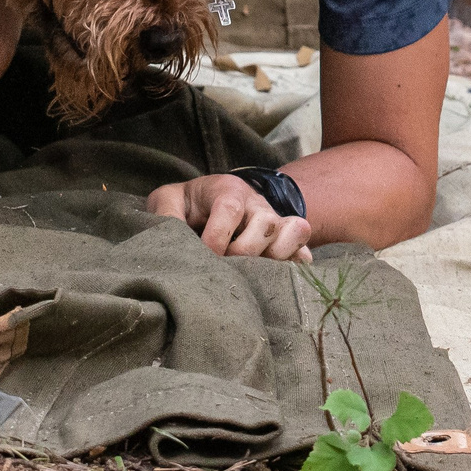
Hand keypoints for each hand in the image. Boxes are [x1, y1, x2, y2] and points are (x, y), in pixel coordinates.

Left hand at [146, 175, 312, 263]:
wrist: (211, 204)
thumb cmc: (188, 206)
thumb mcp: (168, 201)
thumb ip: (164, 213)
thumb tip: (170, 235)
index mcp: (227, 190)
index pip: (229, 208)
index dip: (216, 238)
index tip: (203, 258)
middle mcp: (256, 203)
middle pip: (266, 223)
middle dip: (245, 252)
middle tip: (225, 268)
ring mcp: (276, 221)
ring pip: (293, 231)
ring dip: (276, 257)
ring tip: (254, 273)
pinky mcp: (286, 241)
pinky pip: (305, 251)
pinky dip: (297, 266)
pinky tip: (278, 280)